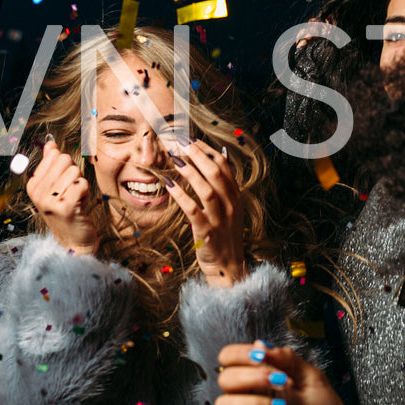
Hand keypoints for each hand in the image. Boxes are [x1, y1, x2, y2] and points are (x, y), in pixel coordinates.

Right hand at [25, 140, 97, 253]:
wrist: (73, 240)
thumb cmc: (66, 211)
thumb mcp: (54, 187)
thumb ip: (51, 164)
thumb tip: (50, 144)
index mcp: (32, 184)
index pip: (54, 154)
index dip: (65, 167)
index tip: (63, 184)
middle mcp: (37, 192)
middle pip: (65, 160)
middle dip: (74, 173)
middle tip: (70, 192)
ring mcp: (49, 201)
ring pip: (75, 172)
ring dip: (80, 185)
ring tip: (74, 199)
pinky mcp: (65, 207)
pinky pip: (82, 184)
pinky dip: (86, 193)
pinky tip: (79, 205)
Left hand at [164, 142, 246, 284]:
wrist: (228, 266)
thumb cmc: (224, 234)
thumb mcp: (230, 208)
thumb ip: (225, 185)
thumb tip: (220, 155)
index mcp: (235, 196)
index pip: (224, 165)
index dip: (206, 149)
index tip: (190, 138)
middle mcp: (230, 204)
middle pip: (215, 172)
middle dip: (197, 154)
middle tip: (179, 140)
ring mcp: (220, 219)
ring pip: (206, 188)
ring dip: (189, 171)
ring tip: (174, 157)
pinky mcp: (207, 232)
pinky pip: (193, 209)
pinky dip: (181, 195)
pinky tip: (169, 183)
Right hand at [214, 342, 357, 404]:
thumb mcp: (312, 380)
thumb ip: (288, 360)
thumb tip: (260, 344)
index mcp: (259, 378)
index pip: (229, 358)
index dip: (239, 354)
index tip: (262, 357)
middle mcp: (248, 398)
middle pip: (224, 379)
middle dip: (251, 377)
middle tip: (280, 381)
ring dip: (254, 403)